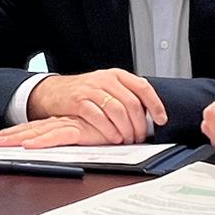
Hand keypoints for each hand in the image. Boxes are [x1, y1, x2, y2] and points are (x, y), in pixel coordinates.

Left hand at [0, 116, 112, 148]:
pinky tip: (28, 146)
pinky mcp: (80, 130)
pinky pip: (57, 136)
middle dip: (7, 136)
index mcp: (60, 122)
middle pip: (28, 129)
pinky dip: (42, 142)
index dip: (12, 133)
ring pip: (37, 132)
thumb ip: (73, 136)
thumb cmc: (110, 126)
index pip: (31, 128)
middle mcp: (60, 122)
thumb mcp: (87, 133)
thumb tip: (61, 142)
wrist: (130, 117)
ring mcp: (68, 125)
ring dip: (16, 139)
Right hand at [28, 69, 165, 144]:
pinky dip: (109, 130)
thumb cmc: (83, 93)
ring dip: (126, 129)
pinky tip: (113, 138)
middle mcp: (105, 79)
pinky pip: (98, 117)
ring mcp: (91, 89)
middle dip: (139, 124)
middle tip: (140, 137)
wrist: (53, 92)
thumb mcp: (107, 87)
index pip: (143, 87)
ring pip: (117, 110)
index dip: (155, 104)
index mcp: (117, 75)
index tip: (161, 119)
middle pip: (131, 103)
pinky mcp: (78, 101)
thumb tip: (149, 114)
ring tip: (127, 139)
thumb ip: (125, 96)